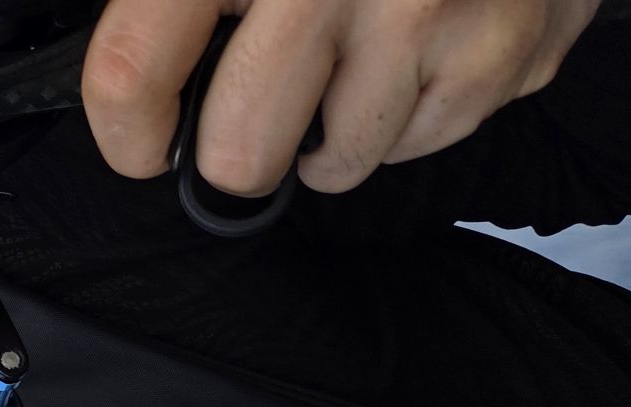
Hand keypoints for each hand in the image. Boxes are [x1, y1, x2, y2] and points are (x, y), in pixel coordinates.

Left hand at [81, 0, 600, 196]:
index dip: (126, 132)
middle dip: (237, 153)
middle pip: (241, 155)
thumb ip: (176, 1)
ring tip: (351, 54)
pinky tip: (416, 43)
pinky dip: (407, 111)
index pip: (133, 71)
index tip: (144, 145)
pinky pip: (418, 144)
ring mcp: (427, 14)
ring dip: (331, 132)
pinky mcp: (503, 51)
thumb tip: (129, 82)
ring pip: (336, 165)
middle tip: (254, 111)